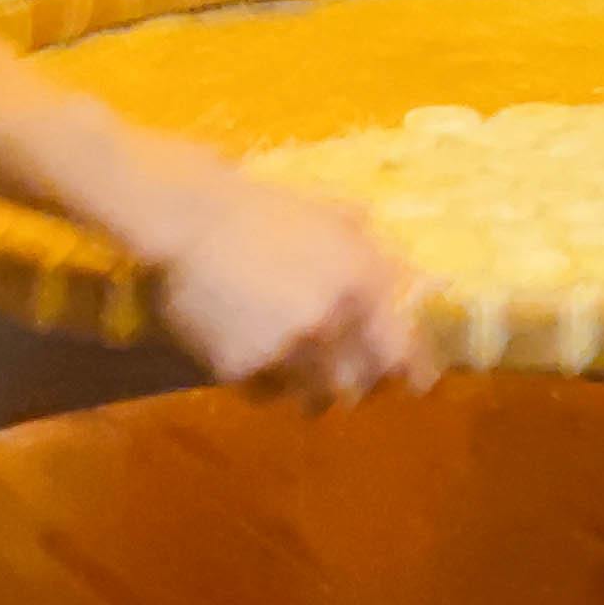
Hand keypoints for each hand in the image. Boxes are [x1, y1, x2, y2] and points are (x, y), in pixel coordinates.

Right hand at [129, 164, 425, 401]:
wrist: (190, 218)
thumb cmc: (265, 208)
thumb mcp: (335, 218)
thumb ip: (375, 253)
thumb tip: (413, 281)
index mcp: (360, 283)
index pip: (402, 351)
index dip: (412, 372)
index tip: (413, 382)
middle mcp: (329, 323)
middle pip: (360, 384)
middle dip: (360, 384)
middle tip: (351, 376)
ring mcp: (282, 349)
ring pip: (314, 397)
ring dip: (315, 390)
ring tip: (304, 373)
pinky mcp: (238, 368)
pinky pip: (267, 392)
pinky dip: (270, 384)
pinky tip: (260, 358)